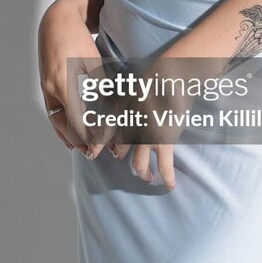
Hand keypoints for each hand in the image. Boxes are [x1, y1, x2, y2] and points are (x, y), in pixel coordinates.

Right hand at [37, 0, 100, 152]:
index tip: (102, 146)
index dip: (90, 136)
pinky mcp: (45, 83)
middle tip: (93, 153)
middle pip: (64, 125)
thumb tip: (114, 107)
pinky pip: (51, 110)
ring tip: (79, 147)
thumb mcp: (93, 61)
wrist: (57, 20)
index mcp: (65, 84)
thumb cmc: (79, 38)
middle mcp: (52, 89)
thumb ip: (102, 86)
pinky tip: (66, 131)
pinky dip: (59, 123)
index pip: (78, 121)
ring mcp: (46, 87)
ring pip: (55, 119)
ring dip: (67, 134)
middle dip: (78, 140)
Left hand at [86, 53, 200, 188]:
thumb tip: (120, 98)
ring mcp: (145, 138)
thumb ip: (125, 98)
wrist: (169, 76)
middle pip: (120, 152)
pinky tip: (169, 186)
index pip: (104, 134)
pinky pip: (164, 166)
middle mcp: (129, 129)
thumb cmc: (153, 77)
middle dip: (120, 157)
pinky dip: (167, 178)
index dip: (97, 145)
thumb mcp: (132, 86)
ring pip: (139, 165)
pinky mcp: (163, 141)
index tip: (92, 154)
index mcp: (120, 114)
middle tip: (123, 159)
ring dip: (143, 174)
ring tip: (147, 178)